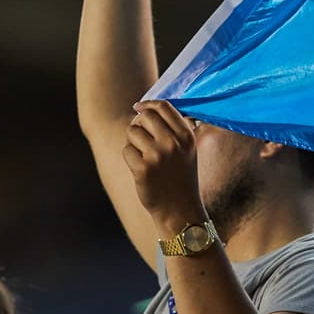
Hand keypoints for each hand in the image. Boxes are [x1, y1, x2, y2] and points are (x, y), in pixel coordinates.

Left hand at [122, 99, 205, 233]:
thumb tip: (148, 108)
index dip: (148, 104)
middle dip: (138, 122)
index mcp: (186, 136)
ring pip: (132, 132)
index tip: (139, 107)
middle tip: (139, 134)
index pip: (164, 107)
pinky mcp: (142, 169)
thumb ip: (174, 129)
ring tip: (142, 155)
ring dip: (132, 141)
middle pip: (145, 116)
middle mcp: (173, 143)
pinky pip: (126, 150)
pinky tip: (140, 168)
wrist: (180, 209)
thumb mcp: (187, 150)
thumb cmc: (181, 177)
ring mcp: (157, 156)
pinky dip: (129, 157)